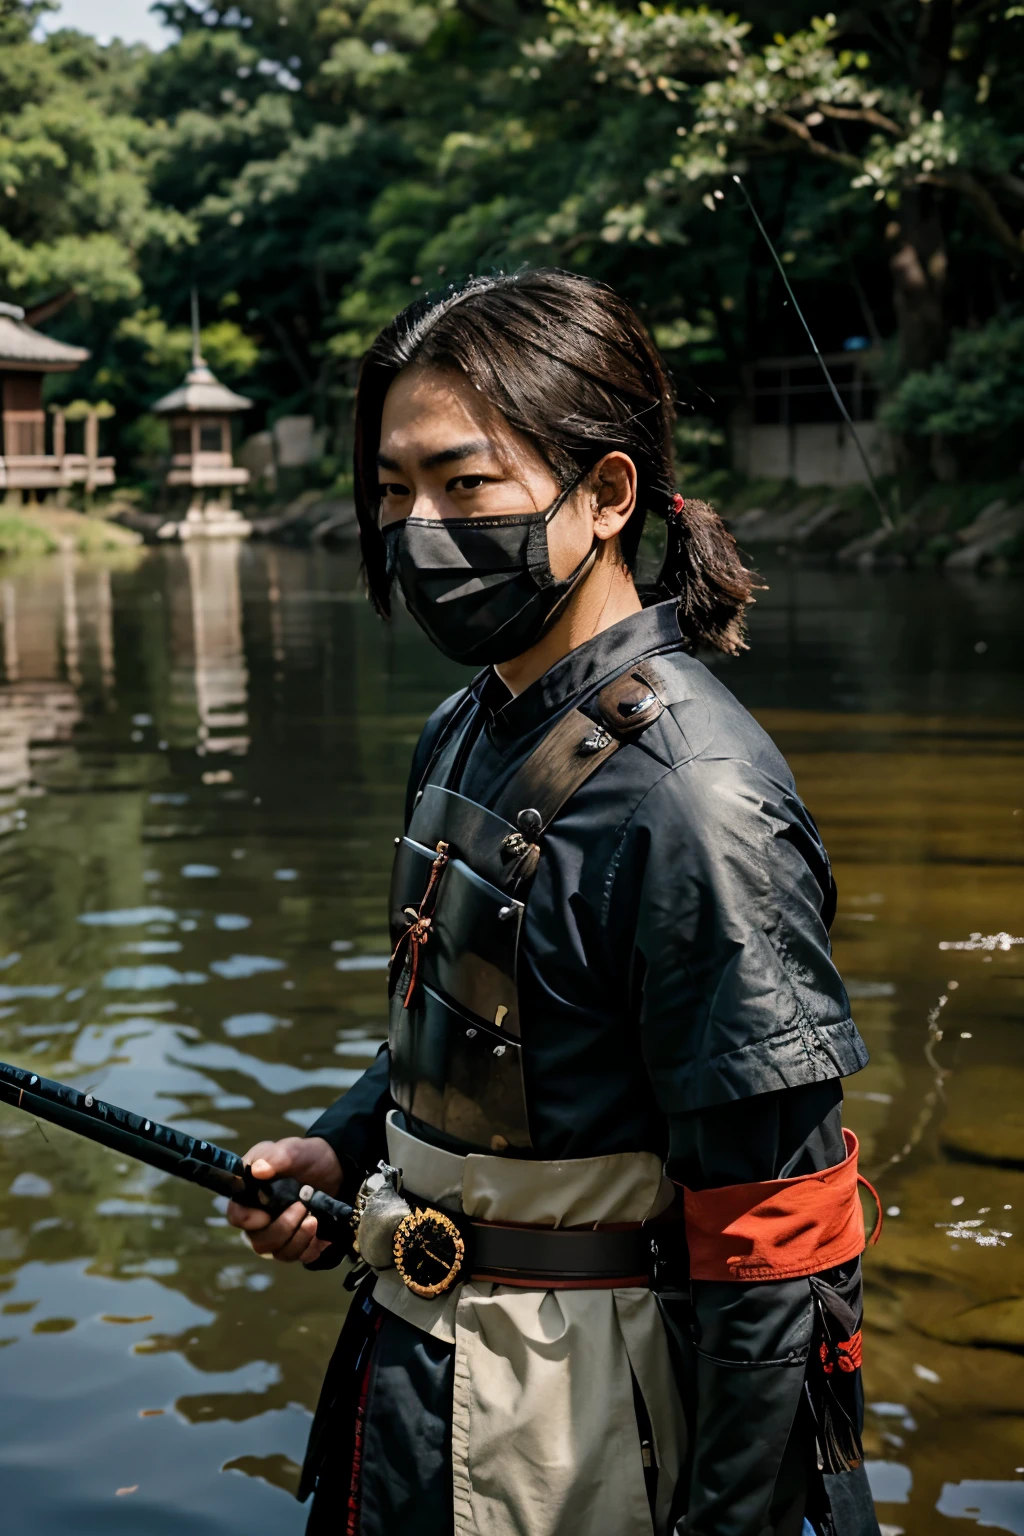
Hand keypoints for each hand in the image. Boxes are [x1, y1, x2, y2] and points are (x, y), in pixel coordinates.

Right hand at [227, 1135, 342, 1265]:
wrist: (332, 1167)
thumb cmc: (304, 1157)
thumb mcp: (292, 1150)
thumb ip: (275, 1156)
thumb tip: (258, 1170)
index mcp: (251, 1196)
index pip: (236, 1216)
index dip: (248, 1220)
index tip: (265, 1214)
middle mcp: (261, 1220)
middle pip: (259, 1242)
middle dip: (283, 1228)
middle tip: (302, 1206)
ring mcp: (280, 1234)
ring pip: (279, 1253)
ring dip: (298, 1239)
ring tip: (314, 1219)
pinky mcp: (299, 1242)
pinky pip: (300, 1257)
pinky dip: (311, 1248)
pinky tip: (322, 1235)